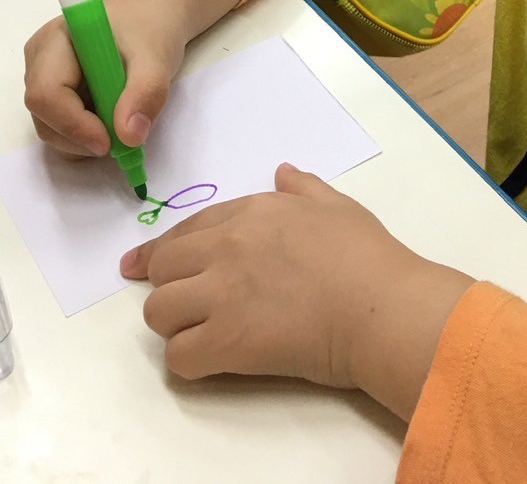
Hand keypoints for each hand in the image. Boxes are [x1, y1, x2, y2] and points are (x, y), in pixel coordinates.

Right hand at [24, 0, 244, 158]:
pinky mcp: (56, 96)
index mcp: (55, 40)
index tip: (110, 142)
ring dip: (87, 140)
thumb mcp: (158, 56)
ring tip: (124, 120)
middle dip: (82, 137)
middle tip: (125, 136)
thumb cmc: (152, 27)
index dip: (73, 124)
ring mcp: (44, 80)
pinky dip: (88, 136)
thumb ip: (146, 93)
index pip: (46, 93)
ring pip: (52, 129)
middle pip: (44, 116)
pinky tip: (114, 118)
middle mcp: (40, 61)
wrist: (155, 16)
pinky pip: (63, 129)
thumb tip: (129, 137)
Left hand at [121, 163, 473, 418]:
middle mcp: (228, 246)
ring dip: (175, 324)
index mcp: (254, 211)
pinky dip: (190, 360)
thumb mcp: (337, 206)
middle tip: (186, 304)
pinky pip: (178, 356)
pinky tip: (214, 359)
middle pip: (162, 266)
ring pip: (158, 312)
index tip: (141, 265)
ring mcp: (222, 293)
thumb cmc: (367, 255)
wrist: (379, 306)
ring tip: (204, 333)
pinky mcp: (225, 341)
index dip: (162, 249)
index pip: (189, 227)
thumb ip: (304, 187)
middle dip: (168, 284)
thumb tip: (283, 171)